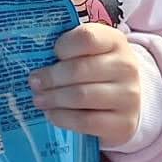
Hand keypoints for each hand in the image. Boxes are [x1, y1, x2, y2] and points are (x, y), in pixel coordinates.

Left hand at [29, 23, 147, 143]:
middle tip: (34, 82)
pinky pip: (86, 121)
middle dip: (51, 77)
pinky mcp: (123, 124)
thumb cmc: (99, 69)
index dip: (64, 46)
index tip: (51, 53)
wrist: (128, 100)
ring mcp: (128, 97)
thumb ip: (69, 49)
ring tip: (38, 99)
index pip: (87, 38)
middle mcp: (126, 67)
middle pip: (80, 69)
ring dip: (53, 98)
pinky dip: (63, 118)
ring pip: (81, 96)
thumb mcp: (91, 51)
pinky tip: (51, 114)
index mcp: (115, 41)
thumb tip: (35, 58)